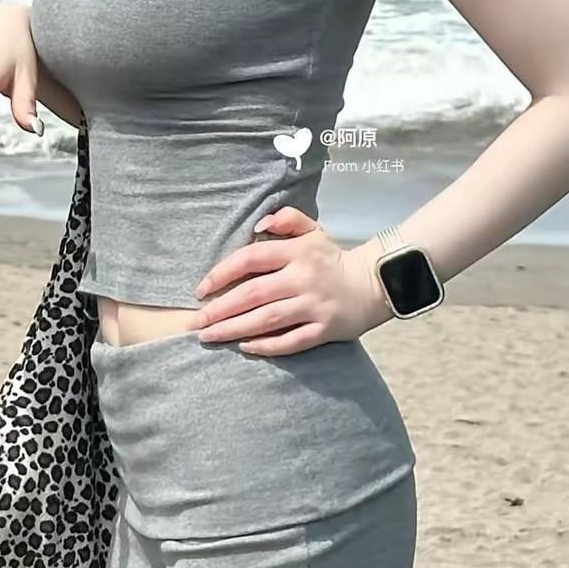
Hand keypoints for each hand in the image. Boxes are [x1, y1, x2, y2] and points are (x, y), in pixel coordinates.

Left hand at [191, 206, 382, 355]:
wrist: (373, 284)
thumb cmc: (332, 258)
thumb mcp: (313, 230)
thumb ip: (287, 219)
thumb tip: (259, 225)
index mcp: (297, 252)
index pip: (251, 259)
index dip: (222, 273)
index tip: (201, 289)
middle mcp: (303, 278)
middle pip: (253, 294)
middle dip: (220, 309)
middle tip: (195, 322)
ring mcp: (314, 306)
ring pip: (267, 319)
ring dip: (234, 329)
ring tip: (209, 337)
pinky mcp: (324, 330)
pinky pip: (291, 341)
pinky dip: (267, 346)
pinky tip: (245, 347)